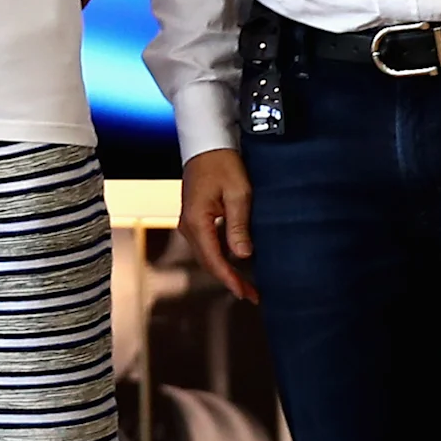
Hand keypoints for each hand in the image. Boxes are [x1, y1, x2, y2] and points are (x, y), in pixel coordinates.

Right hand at [179, 146, 256, 302]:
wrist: (206, 145)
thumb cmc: (223, 164)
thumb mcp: (238, 193)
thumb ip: (239, 226)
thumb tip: (242, 256)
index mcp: (196, 221)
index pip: (213, 259)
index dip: (229, 279)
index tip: (245, 294)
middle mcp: (188, 226)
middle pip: (208, 262)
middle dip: (229, 280)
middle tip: (253, 295)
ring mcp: (189, 223)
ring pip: (207, 255)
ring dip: (225, 271)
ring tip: (247, 284)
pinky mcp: (195, 219)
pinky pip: (206, 245)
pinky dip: (221, 258)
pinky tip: (235, 263)